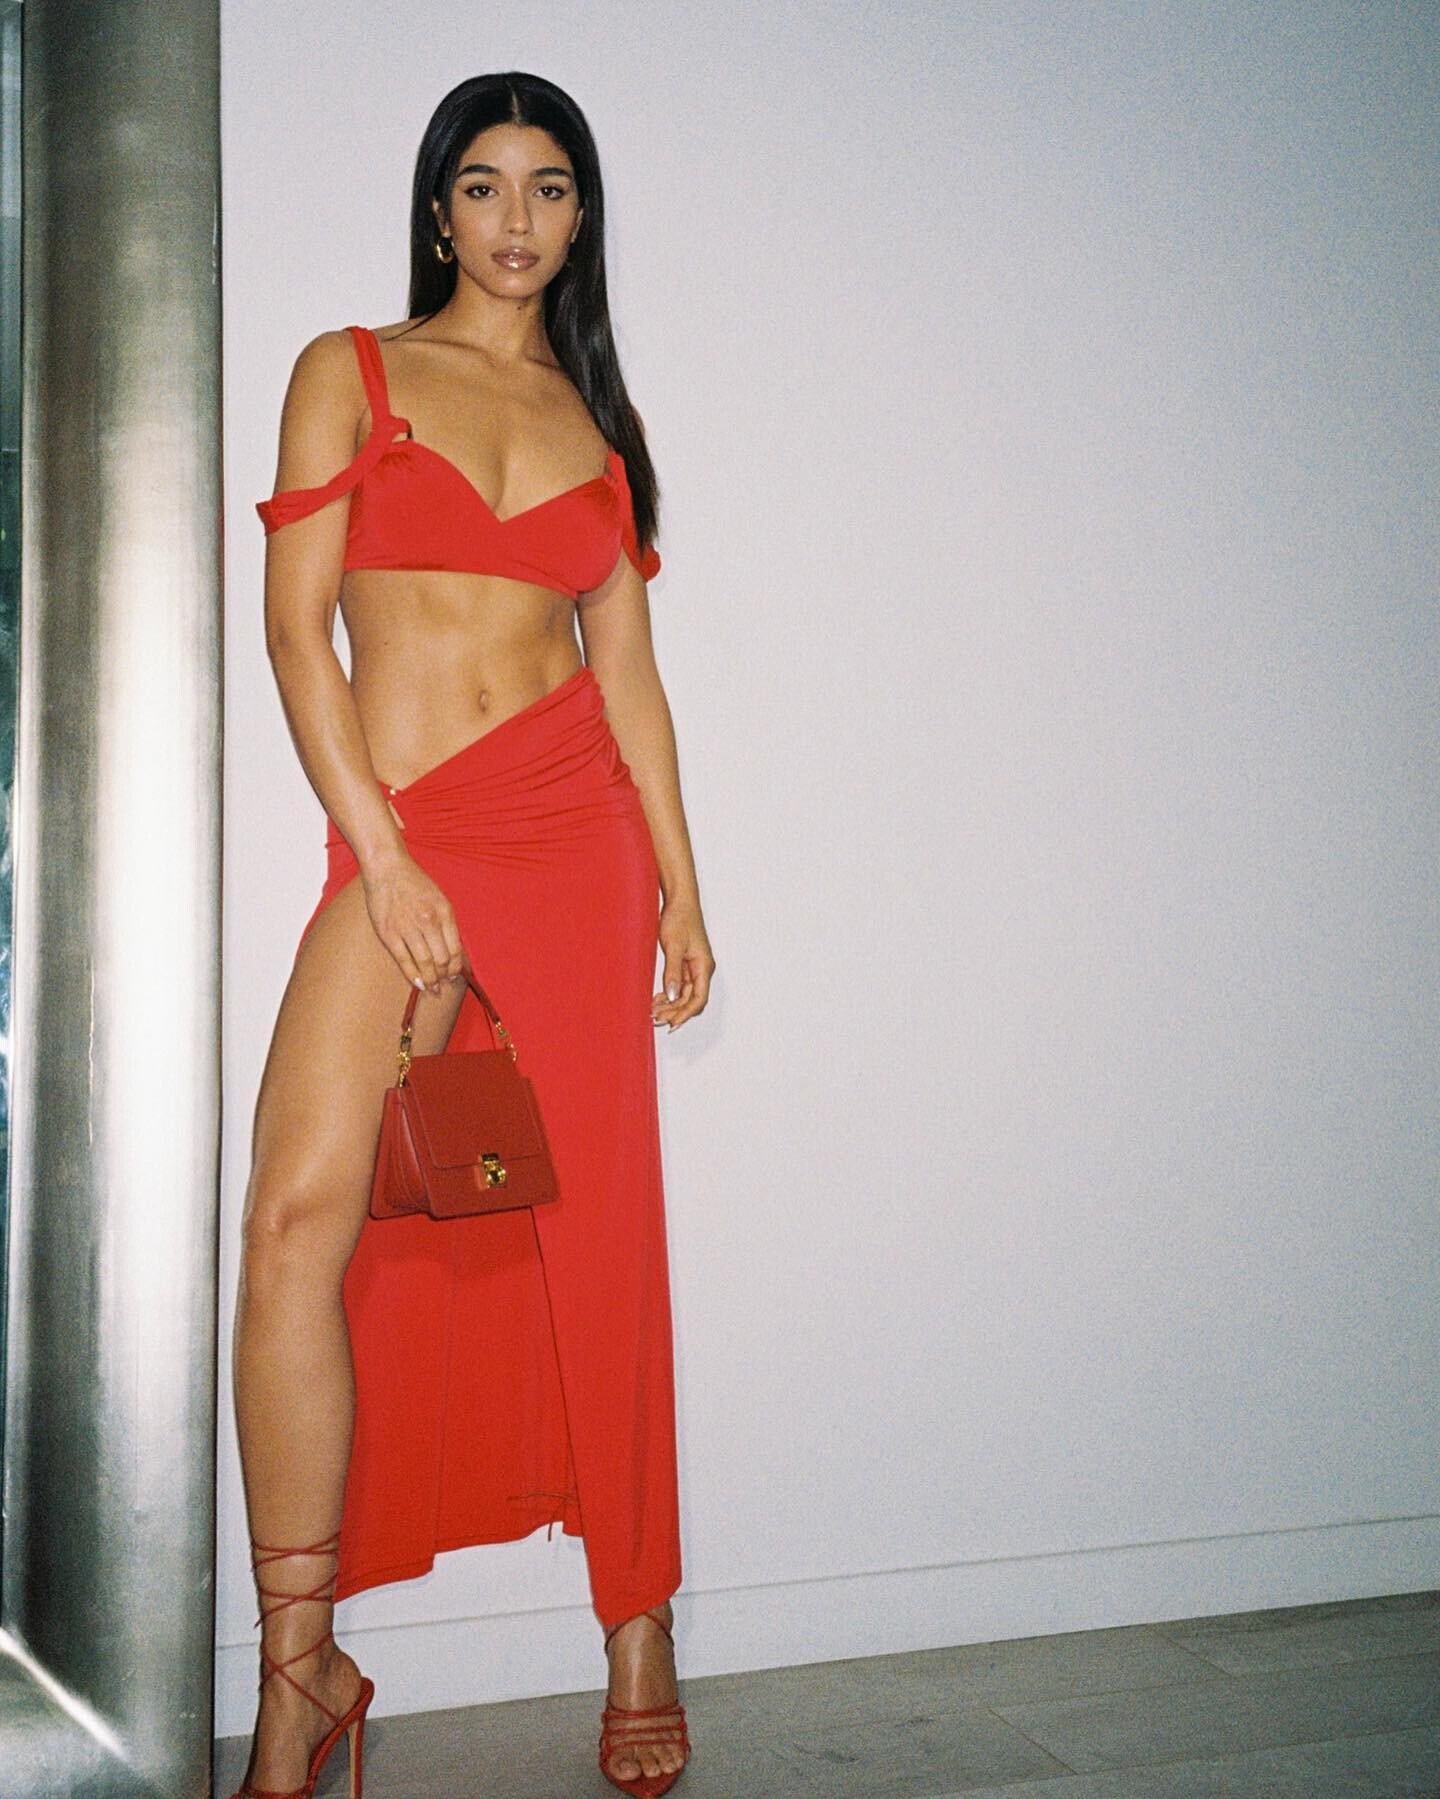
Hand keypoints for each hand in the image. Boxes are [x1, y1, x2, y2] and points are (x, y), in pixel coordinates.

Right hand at [361, 851, 465, 993]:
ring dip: (430, 980)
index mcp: (444, 912)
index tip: (455, 975)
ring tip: (432, 988)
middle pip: (442, 959)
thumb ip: (446, 922)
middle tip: (443, 984)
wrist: (387, 868)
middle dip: (444, 976)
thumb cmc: (414, 882)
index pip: (455, 948)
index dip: (456, 967)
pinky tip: (418, 983)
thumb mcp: (439, 898)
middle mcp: (428, 920)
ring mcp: (408, 927)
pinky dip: (412, 975)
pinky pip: (403, 960)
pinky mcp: (388, 932)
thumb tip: (453, 950)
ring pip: (425, 962)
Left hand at [651, 899, 714, 1031]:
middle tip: (655, 1018)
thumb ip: (672, 972)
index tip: (671, 1024)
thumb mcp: (673, 946)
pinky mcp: (684, 963)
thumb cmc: (680, 918)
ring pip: (684, 994)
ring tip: (653, 1010)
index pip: (698, 999)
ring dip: (671, 1004)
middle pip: (691, 1000)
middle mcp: (701, 969)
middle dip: (675, 1011)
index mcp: (704, 966)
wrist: (679, 900)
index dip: (685, 1014)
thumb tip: (673, 995)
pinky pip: (679, 985)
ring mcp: (693, 967)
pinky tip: (657, 998)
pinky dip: (669, 994)